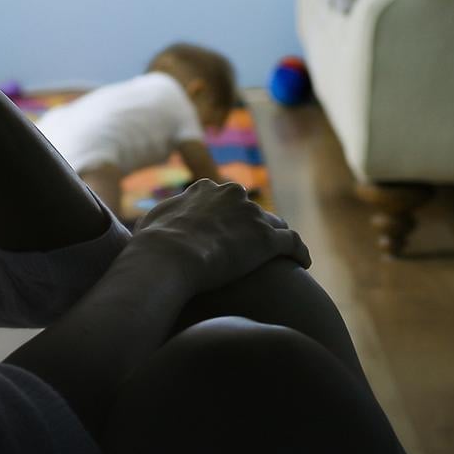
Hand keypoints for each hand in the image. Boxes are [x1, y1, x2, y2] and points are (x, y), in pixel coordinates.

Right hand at [131, 179, 309, 293]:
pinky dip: (299, 252)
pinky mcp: (267, 239)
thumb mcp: (151, 221)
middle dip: (252, 225)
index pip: (225, 199)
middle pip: (251, 209)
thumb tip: (156, 223)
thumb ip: (163, 216)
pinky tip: (302, 263)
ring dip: (276, 238)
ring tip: (281, 257)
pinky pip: (293, 243)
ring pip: (274, 224)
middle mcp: (232, 195)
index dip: (227, 216)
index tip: (228, 232)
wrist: (169, 256)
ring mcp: (252, 215)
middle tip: (252, 247)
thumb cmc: (154, 243)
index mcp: (205, 189)